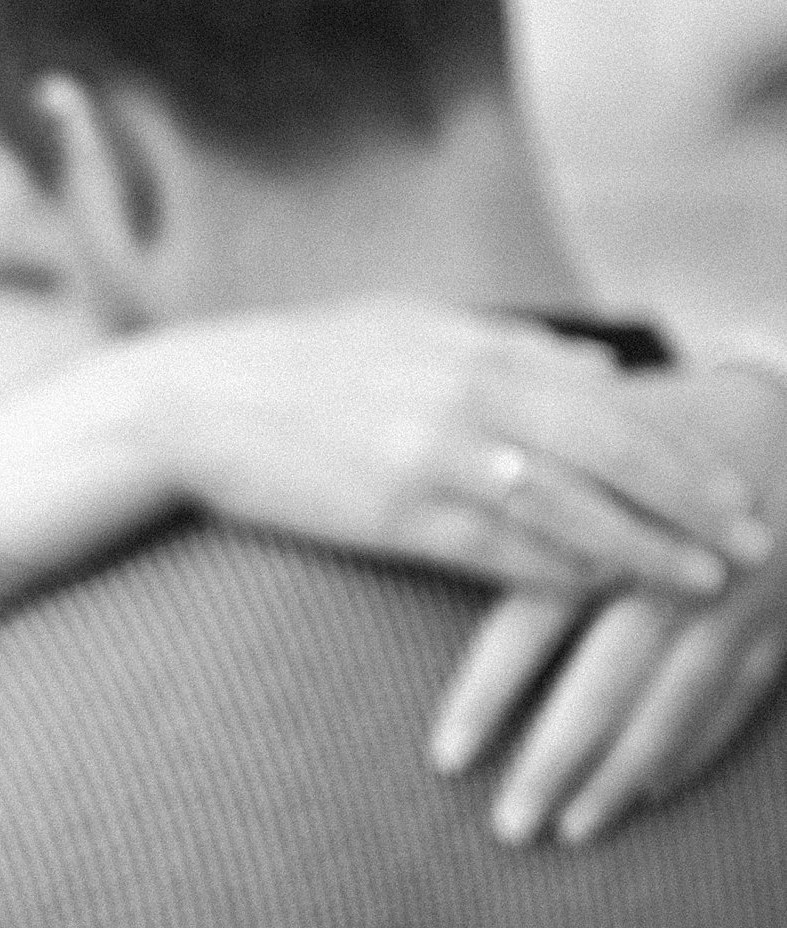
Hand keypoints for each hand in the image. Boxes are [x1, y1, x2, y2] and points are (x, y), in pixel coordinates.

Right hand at [148, 302, 769, 596]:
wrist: (196, 403)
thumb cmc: (302, 366)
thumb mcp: (413, 330)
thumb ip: (509, 349)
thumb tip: (596, 370)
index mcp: (483, 345)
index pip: (613, 401)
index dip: (683, 447)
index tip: (736, 482)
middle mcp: (475, 393)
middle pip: (616, 452)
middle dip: (695, 501)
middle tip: (756, 541)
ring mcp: (438, 453)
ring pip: (572, 507)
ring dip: (647, 550)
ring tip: (705, 583)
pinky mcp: (396, 511)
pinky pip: (497, 552)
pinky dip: (558, 574)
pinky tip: (603, 597)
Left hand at [428, 366, 786, 842]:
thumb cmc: (660, 423)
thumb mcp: (590, 439)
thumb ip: (519, 498)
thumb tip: (417, 525)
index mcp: (613, 515)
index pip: (539, 613)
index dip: (491, 691)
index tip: (446, 758)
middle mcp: (679, 563)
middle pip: (610, 676)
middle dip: (556, 758)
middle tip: (507, 827)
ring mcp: (743, 599)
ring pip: (677, 703)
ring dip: (621, 773)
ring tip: (572, 830)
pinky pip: (738, 700)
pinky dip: (693, 749)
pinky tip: (647, 793)